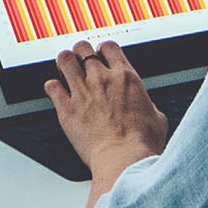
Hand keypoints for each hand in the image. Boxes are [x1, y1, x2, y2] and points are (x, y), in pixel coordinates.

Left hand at [47, 41, 167, 178]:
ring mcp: (82, 92)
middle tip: (80, 62)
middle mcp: (102, 79)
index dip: (102, 50)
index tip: (101, 57)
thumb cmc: (142, 144)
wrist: (125, 161)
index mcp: (126, 78)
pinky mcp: (66, 108)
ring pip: (64, 60)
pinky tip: (57, 92)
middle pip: (83, 48)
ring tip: (66, 71)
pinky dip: (52, 87)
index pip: (108, 47)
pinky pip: (51, 86)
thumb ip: (146, 104)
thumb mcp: (157, 118)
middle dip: (80, 53)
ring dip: (64, 63)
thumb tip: (145, 106)